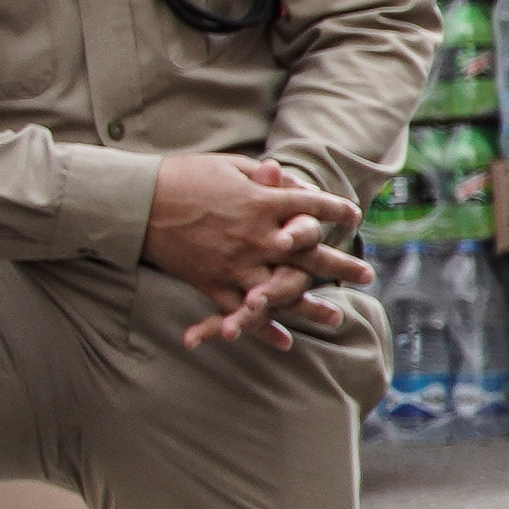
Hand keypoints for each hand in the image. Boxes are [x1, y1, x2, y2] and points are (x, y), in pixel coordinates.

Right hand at [147, 151, 363, 346]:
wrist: (140, 202)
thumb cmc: (185, 176)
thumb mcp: (231, 168)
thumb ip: (265, 178)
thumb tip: (292, 181)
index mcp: (263, 203)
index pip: (311, 206)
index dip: (335, 209)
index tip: (354, 215)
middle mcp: (257, 237)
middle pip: (309, 254)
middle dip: (340, 265)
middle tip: (367, 274)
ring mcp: (236, 265)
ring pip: (283, 292)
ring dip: (311, 308)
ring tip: (336, 317)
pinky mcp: (213, 285)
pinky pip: (243, 313)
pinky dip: (265, 329)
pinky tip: (286, 341)